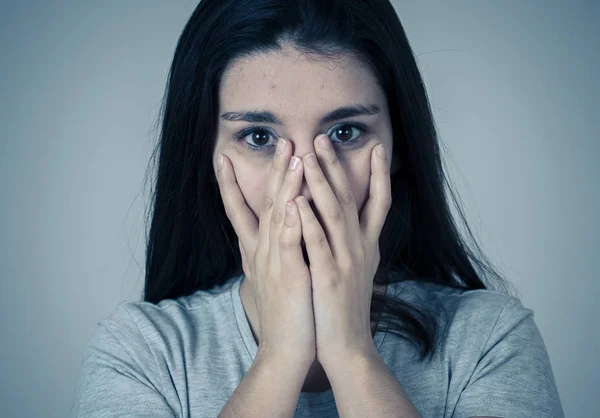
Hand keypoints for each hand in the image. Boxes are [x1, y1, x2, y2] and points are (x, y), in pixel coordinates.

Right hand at [215, 138, 315, 366]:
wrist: (286, 349)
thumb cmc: (286, 310)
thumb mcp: (275, 274)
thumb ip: (273, 248)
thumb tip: (275, 226)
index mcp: (258, 250)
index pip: (240, 210)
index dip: (231, 184)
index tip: (223, 158)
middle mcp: (261, 251)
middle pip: (264, 204)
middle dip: (271, 171)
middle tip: (279, 141)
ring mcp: (273, 262)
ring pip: (277, 216)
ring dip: (284, 186)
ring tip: (292, 157)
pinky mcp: (288, 276)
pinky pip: (289, 245)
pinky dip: (291, 223)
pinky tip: (295, 203)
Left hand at [292, 134, 390, 365]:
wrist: (347, 344)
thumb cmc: (347, 305)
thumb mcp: (359, 269)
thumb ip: (357, 242)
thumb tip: (355, 219)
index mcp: (369, 245)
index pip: (380, 202)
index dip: (381, 174)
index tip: (377, 147)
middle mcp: (362, 248)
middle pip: (352, 198)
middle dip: (337, 166)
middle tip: (322, 138)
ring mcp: (346, 261)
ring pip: (335, 214)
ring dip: (321, 183)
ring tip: (306, 156)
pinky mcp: (329, 277)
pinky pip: (318, 243)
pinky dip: (307, 221)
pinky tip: (296, 200)